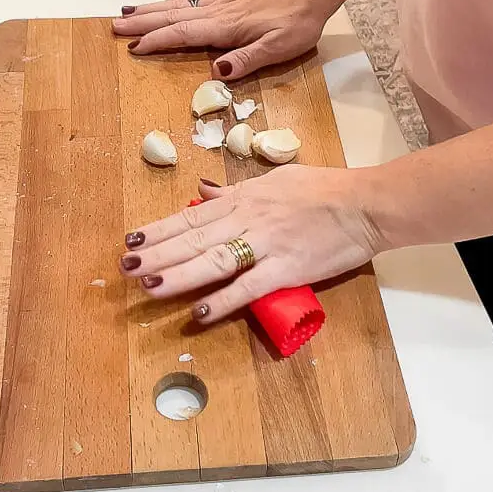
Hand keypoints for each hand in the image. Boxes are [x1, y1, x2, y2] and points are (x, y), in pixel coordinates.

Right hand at [112, 0, 331, 79]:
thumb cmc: (298, 24)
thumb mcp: (279, 48)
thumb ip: (247, 60)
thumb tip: (215, 72)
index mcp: (226, 27)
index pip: (184, 33)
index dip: (157, 40)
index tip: (132, 47)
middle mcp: (218, 11)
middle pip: (172, 16)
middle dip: (142, 22)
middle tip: (113, 27)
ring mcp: (221, 1)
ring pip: (178, 4)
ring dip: (150, 9)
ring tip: (125, 12)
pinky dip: (170, 1)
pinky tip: (161, 3)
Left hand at [119, 167, 384, 323]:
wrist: (366, 203)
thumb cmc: (325, 189)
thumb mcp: (276, 179)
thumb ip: (237, 189)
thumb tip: (203, 190)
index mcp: (245, 197)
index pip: (193, 214)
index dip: (161, 228)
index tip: (133, 238)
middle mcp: (249, 218)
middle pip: (195, 238)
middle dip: (158, 253)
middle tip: (126, 266)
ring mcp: (267, 244)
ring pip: (214, 260)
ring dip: (179, 274)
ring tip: (149, 286)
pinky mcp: (288, 269)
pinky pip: (250, 287)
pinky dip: (224, 300)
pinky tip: (200, 313)